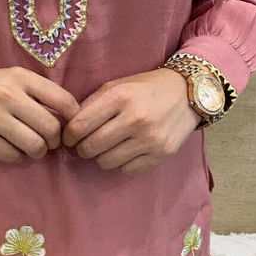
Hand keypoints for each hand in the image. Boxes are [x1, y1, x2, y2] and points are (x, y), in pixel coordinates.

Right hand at [0, 61, 80, 163]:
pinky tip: (11, 147)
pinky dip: (17, 156)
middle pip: (51, 129)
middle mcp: (8, 95)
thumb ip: (38, 93)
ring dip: (38, 152)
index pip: (63, 101)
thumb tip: (67, 121)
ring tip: (31, 146)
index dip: (73, 119)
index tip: (69, 126)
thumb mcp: (12, 77)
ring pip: (34, 146)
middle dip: (55, 141)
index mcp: (20, 77)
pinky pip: (13, 156)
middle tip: (48, 141)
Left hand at [62, 66, 203, 176]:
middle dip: (82, 148)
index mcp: (120, 97)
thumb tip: (67, 127)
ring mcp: (150, 139)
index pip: (79, 126)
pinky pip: (127, 170)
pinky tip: (127, 151)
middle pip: (90, 147)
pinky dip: (122, 163)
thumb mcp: (117, 85)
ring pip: (106, 162)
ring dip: (101, 157)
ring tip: (108, 146)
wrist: (188, 93)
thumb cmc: (146, 88)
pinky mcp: (162, 154)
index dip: (68, 136)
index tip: (70, 137)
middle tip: (86, 144)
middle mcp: (135, 119)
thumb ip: (92, 104)